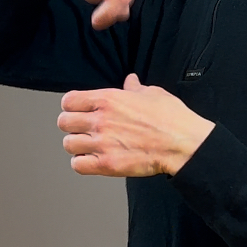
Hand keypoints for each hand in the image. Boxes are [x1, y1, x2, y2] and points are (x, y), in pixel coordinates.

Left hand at [58, 74, 214, 176]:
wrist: (182, 143)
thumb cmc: (171, 118)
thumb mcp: (152, 93)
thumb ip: (134, 88)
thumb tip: (130, 81)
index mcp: (108, 99)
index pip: (69, 101)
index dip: (72, 106)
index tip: (77, 110)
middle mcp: (100, 120)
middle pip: (64, 122)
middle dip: (72, 125)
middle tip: (82, 129)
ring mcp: (102, 143)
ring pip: (68, 144)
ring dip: (77, 145)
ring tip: (88, 146)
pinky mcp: (107, 164)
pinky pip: (78, 165)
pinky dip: (82, 163)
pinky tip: (93, 159)